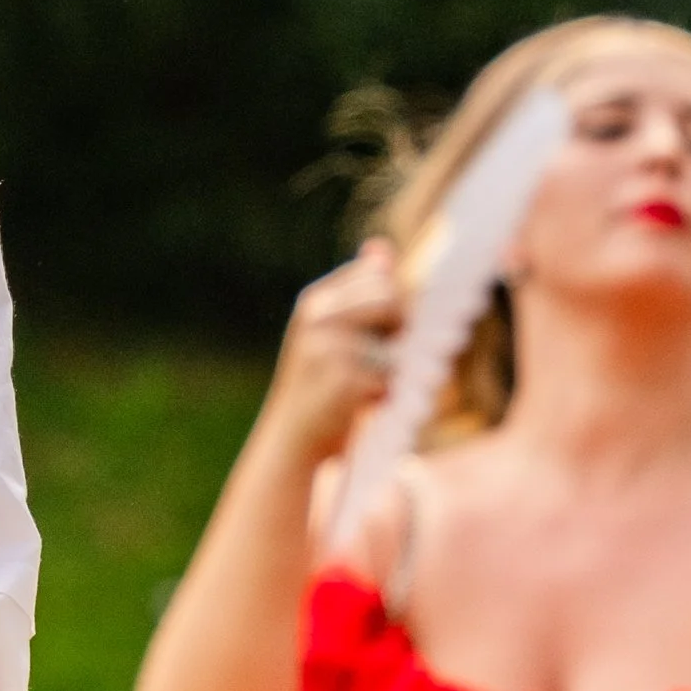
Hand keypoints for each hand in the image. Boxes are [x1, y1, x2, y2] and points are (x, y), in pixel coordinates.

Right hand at [255, 236, 403, 469]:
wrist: (291, 443)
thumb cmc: (319, 388)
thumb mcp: (333, 333)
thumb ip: (360, 293)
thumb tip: (382, 247)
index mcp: (316, 302)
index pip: (380, 278)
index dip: (393, 307)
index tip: (382, 337)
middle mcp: (318, 317)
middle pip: (392, 299)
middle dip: (399, 330)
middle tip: (381, 361)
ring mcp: (327, 347)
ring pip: (396, 339)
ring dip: (395, 366)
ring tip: (371, 385)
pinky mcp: (341, 378)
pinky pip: (391, 374)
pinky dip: (388, 393)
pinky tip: (365, 404)